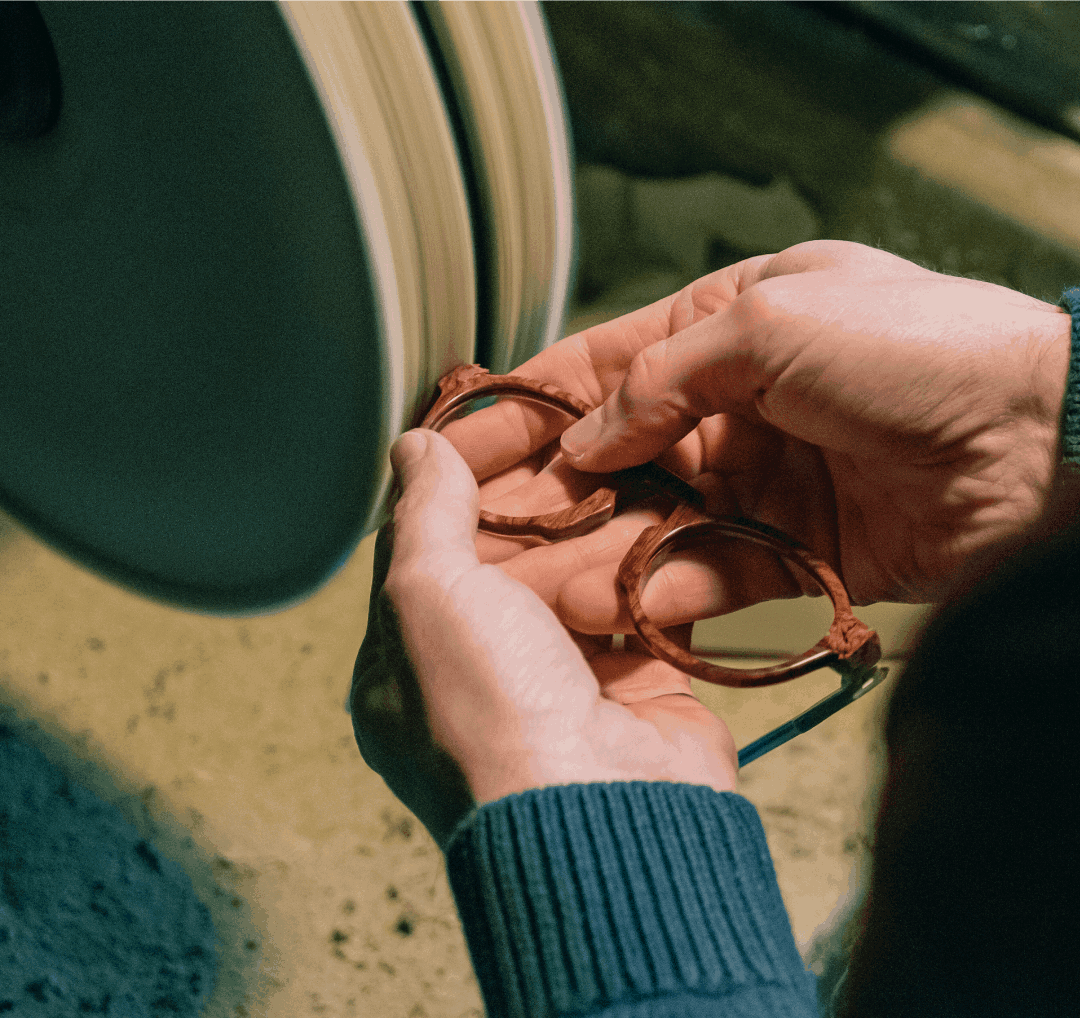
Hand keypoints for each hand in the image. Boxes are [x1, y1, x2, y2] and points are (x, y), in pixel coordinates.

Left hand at [350, 430, 737, 849]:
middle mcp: (484, 674)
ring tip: (631, 458)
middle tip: (582, 431)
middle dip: (549, 497)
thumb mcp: (429, 595)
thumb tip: (413, 445)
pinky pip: (643, 611)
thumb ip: (424, 515)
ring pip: (584, 579)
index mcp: (411, 661)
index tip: (508, 421)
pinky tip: (668, 515)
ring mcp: (563, 684)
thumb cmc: (490, 712)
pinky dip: (654, 569)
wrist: (601, 815)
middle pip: (517, 558)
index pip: (433, 547)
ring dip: (607, 525)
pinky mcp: (635, 690)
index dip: (467, 479)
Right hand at [446, 240, 1069, 635]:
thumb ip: (662, 380)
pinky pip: (705, 572)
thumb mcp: (771, 321)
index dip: (526, 408)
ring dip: (585, 553)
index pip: (601, 370)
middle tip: (467, 535)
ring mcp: (759, 483)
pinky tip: (599, 605)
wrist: (1041, 437)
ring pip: (649, 522)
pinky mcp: (791, 551)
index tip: (455, 446)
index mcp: (724, 329)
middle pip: (613, 457)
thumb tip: (584, 440)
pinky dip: (654, 587)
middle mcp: (733, 408)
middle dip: (541, 493)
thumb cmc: (912, 346)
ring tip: (515, 589)